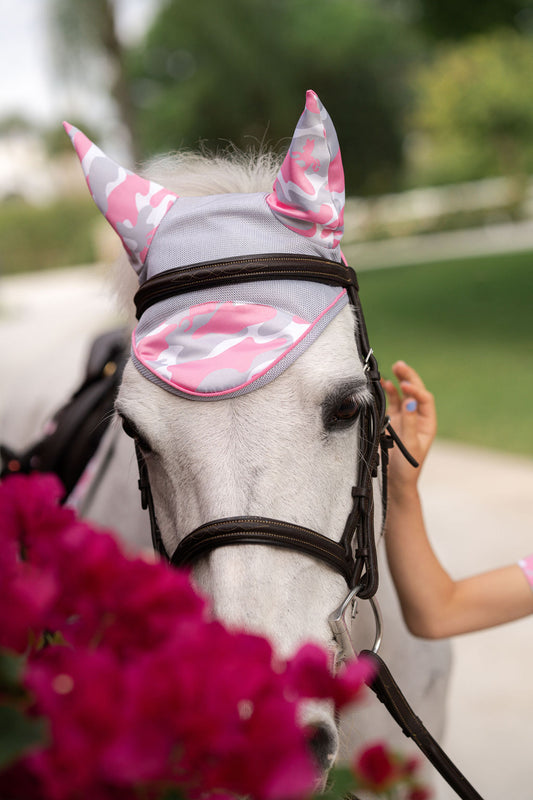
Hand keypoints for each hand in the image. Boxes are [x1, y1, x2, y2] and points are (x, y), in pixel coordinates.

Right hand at [381, 361, 436, 490]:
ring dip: (399, 382)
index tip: (405, 386)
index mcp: (427, 423)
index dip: (415, 391)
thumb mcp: (410, 444)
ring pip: (403, 395)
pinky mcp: (392, 422)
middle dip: (409, 378)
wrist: (395, 482)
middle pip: (415, 392)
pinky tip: (385, 384)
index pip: (423, 400)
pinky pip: (392, 403)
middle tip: (400, 365)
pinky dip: (388, 393)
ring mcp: (404, 419)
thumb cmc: (406, 468)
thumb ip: (409, 422)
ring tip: (394, 368)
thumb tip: (411, 400)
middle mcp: (417, 418)